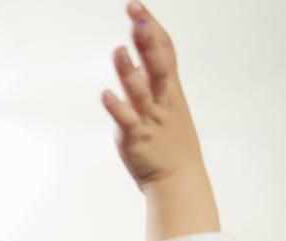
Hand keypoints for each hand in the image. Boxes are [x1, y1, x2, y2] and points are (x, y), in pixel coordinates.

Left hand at [103, 1, 218, 240]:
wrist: (179, 179)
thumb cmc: (170, 141)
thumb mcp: (167, 104)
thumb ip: (150, 80)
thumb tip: (133, 58)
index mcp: (171, 89)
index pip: (165, 51)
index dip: (152, 27)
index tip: (136, 7)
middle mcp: (163, 100)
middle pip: (158, 65)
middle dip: (147, 41)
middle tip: (137, 17)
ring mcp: (151, 119)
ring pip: (141, 91)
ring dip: (129, 71)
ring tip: (119, 50)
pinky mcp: (137, 138)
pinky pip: (128, 121)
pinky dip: (117, 108)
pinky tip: (105, 94)